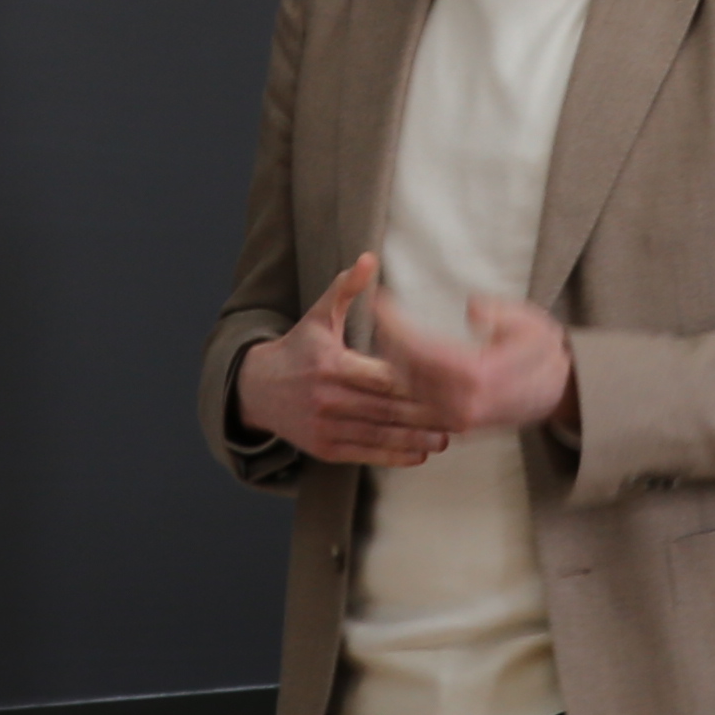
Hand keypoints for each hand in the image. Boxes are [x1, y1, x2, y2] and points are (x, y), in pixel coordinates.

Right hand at [237, 258, 449, 467]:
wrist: (257, 389)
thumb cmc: (299, 348)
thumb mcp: (319, 315)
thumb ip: (346, 288)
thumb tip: (368, 258)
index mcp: (331, 364)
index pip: (381, 377)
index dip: (414, 383)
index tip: (444, 385)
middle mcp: (328, 398)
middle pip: (385, 409)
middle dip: (422, 416)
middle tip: (457, 417)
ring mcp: (325, 427)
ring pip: (378, 435)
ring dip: (414, 440)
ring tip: (444, 439)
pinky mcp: (324, 449)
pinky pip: (365, 454)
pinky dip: (393, 456)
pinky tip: (419, 454)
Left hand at [379, 288, 579, 440]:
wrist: (558, 391)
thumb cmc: (542, 352)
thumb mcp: (532, 322)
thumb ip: (502, 314)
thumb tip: (471, 308)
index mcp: (482, 376)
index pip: (424, 350)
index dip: (397, 326)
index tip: (380, 302)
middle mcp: (465, 403)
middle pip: (408, 372)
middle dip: (388, 340)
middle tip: (378, 312)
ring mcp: (460, 419)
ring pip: (409, 390)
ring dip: (391, 360)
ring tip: (384, 330)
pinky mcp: (456, 424)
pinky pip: (418, 403)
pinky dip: (403, 380)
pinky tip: (397, 358)